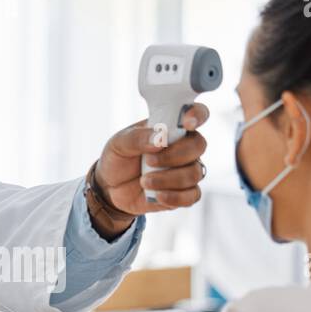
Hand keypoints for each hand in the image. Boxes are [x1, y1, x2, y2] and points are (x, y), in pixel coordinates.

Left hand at [90, 103, 209, 232]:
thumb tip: (160, 139)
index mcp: (172, 127)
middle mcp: (185, 147)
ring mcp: (186, 170)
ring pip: (194, 173)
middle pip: (199, 146)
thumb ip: (138, 138)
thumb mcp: (119, 143)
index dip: (197, 115)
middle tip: (149, 161)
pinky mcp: (184, 193)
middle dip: (175, 155)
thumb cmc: (119, 158)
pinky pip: (192, 196)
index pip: (197, 114)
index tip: (186, 122)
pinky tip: (158, 195)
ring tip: (144, 181)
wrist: (111, 188)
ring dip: (168, 179)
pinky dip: (175, 197)